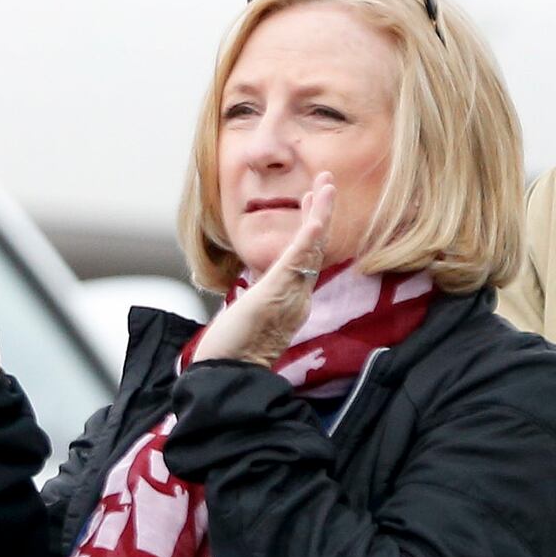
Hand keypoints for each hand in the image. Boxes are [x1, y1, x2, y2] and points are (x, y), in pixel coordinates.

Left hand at [191, 174, 333, 367]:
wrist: (228, 375)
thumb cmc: (232, 354)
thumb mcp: (247, 322)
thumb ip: (258, 309)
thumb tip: (258, 299)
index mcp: (288, 298)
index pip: (304, 255)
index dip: (311, 227)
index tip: (310, 199)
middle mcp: (296, 295)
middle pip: (315, 247)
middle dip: (321, 212)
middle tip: (327, 181)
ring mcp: (291, 296)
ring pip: (311, 249)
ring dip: (320, 215)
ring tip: (326, 185)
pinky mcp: (281, 297)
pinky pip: (300, 263)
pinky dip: (309, 238)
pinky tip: (316, 216)